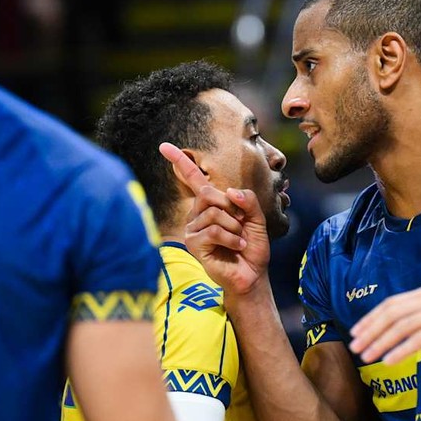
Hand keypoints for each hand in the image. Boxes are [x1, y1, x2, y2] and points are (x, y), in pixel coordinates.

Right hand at [159, 142, 269, 294]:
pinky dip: (231, 238)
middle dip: (232, 208)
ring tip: (238, 241)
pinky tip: (235, 247)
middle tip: (240, 225)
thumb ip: (248, 200)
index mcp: (210, 205)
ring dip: (235, 227)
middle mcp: (197, 215)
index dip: (180, 162)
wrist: (252, 275)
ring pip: (214, 213)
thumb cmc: (251, 248)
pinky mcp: (193, 244)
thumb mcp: (256, 219)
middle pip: (208, 193)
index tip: (164, 146)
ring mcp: (193, 229)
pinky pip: (214, 230)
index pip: (193, 180)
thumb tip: (230, 192)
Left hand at [349, 285, 420, 363]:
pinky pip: (418, 340)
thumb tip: (416, 330)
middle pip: (390, 314)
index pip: (391, 304)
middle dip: (369, 331)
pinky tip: (389, 361)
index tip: (357, 331)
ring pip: (400, 328)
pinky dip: (400, 350)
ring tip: (366, 357)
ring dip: (379, 342)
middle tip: (354, 347)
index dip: (371, 318)